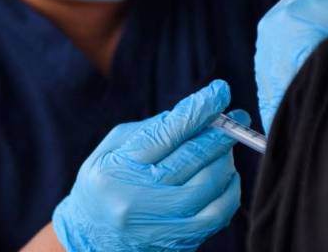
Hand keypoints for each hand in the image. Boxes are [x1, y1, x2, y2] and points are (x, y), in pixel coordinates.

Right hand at [52, 80, 246, 251]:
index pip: (166, 134)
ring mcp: (157, 225)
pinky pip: (216, 215)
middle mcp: (135, 200)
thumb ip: (149, 129)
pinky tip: (226, 178)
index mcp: (116, 170)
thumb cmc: (103, 184)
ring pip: (209, 187)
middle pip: (191, 160)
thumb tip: (193, 114)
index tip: (220, 92)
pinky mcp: (176, 241)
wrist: (90, 238)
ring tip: (224, 150)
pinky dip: (229, 192)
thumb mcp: (111, 150)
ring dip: (225, 161)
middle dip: (219, 134)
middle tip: (236, 119)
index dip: (198, 110)